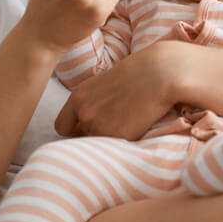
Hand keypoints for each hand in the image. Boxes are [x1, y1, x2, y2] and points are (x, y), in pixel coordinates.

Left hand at [54, 41, 185, 139]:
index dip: (75, 130)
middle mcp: (84, 113)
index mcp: (78, 97)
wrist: (160, 74)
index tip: (87, 129)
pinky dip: (124, 142)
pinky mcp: (118, 137)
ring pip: (100, 144)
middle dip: (95, 133)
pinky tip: (137, 125)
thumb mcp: (105, 83)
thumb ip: (94, 101)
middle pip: (82, 138)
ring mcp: (99, 126)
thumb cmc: (139, 73)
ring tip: (129, 121)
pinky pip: (116, 148)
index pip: (62, 126)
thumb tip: (92, 117)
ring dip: (111, 138)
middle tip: (117, 121)